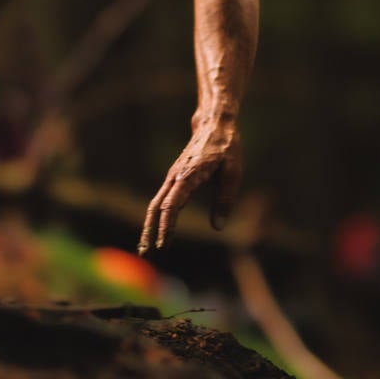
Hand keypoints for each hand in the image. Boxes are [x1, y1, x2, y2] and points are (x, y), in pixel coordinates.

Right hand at [138, 118, 241, 253]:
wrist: (215, 124)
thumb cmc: (226, 148)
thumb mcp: (233, 173)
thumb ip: (225, 200)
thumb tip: (218, 227)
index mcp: (189, 175)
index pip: (172, 205)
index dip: (167, 226)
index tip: (164, 245)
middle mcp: (176, 176)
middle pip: (156, 206)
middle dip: (149, 230)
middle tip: (146, 254)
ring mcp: (173, 176)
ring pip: (156, 203)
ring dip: (149, 225)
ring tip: (146, 248)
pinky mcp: (175, 178)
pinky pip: (162, 199)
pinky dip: (157, 216)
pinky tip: (157, 229)